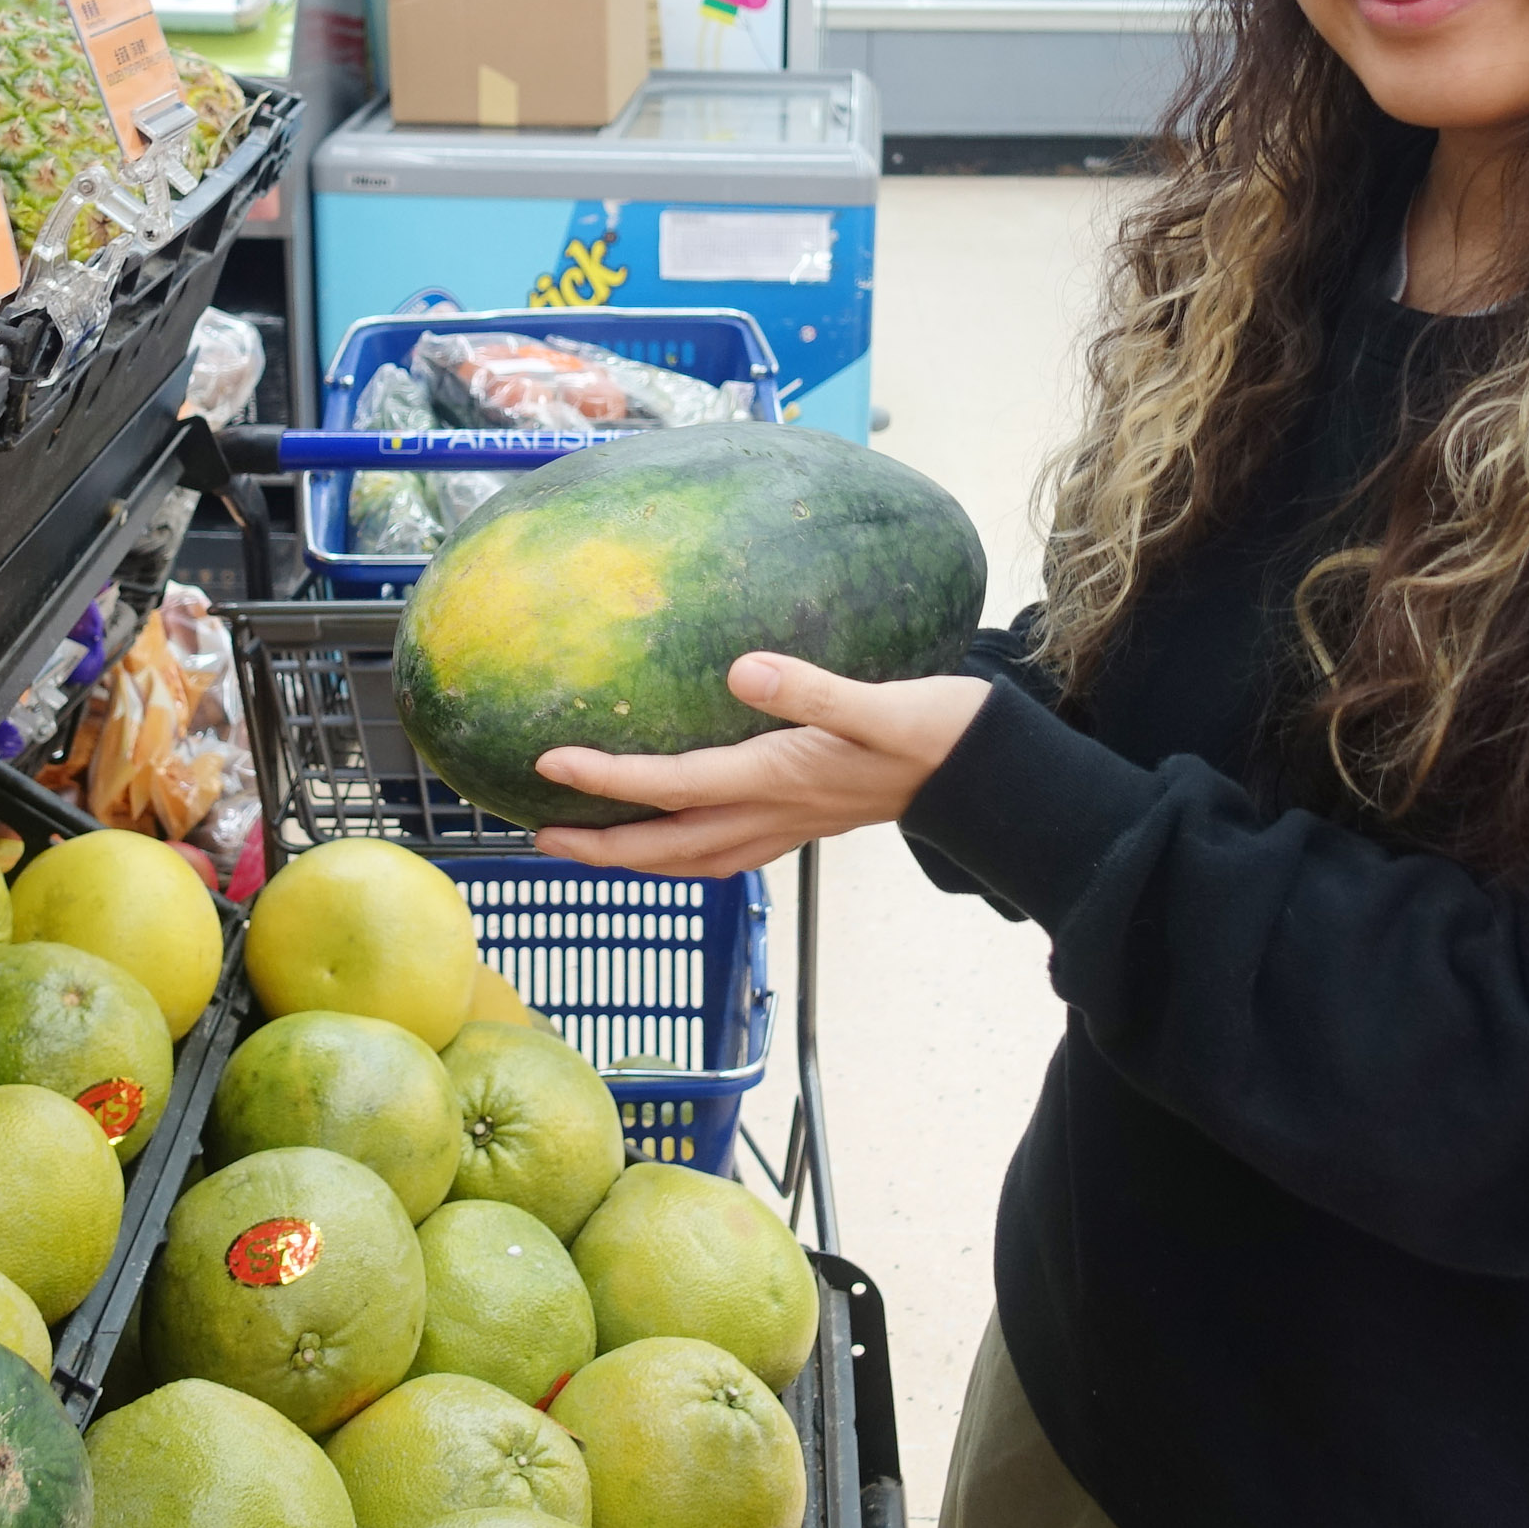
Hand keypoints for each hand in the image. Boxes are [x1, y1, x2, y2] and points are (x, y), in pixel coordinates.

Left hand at [529, 655, 989, 878]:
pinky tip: (672, 839)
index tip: (546, 763)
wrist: (993, 779)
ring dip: (634, 859)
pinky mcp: (805, 822)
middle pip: (667, 844)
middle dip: (599, 845)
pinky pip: (724, 851)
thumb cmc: (942, 732)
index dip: (604, 779)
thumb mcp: (882, 701)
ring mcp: (789, 826)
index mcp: (777, 778)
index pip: (671, 784)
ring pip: (692, 858)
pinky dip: (683, 854)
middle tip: (535, 835)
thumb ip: (812, 689)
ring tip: (584, 848)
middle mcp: (773, 813)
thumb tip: (743, 669)